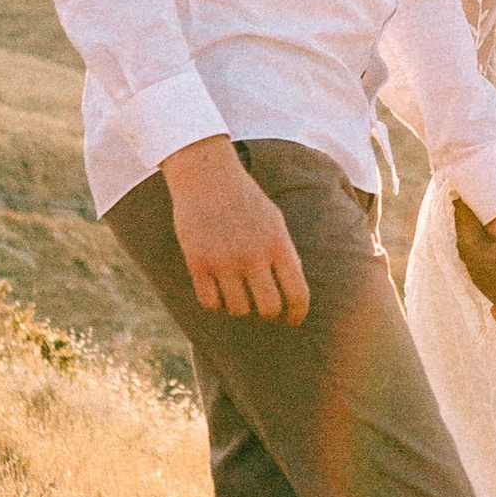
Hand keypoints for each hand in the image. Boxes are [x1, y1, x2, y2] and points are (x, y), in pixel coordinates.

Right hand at [161, 136, 309, 324]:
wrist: (206, 176)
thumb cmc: (244, 198)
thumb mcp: (274, 220)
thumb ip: (285, 254)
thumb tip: (293, 290)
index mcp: (278, 244)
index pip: (297, 293)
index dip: (298, 313)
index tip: (293, 320)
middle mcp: (253, 256)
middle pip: (268, 308)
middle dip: (268, 312)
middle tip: (262, 306)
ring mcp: (224, 261)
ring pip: (238, 309)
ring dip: (239, 305)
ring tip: (237, 291)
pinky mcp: (197, 262)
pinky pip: (210, 302)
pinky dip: (215, 302)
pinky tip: (217, 291)